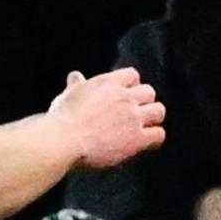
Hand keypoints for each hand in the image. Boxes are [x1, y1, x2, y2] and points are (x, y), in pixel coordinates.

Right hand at [49, 67, 164, 168]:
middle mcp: (124, 97)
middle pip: (149, 92)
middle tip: (136, 114)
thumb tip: (75, 76)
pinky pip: (159, 134)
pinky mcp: (137, 138)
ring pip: (158, 111)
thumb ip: (76, 86)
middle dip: (144, 102)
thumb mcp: (67, 95)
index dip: (132, 85)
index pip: (132, 75)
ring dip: (153, 118)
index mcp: (107, 83)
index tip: (128, 94)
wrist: (63, 139)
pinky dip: (154, 138)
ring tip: (145, 127)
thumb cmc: (62, 119)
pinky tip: (146, 144)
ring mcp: (133, 117)